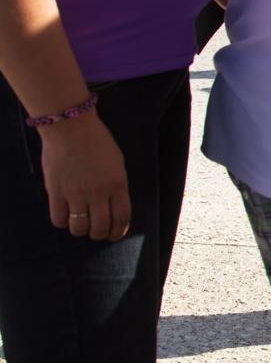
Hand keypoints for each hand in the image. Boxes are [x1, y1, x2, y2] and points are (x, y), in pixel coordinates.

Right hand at [39, 116, 130, 240]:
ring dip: (81, 231)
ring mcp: (76, 193)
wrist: (70, 127)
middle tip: (96, 232)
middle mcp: (98, 193)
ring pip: (80, 227)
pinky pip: (58, 218)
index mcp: (117, 185)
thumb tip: (114, 204)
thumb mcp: (117, 163)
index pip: (121, 219)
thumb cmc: (96, 141)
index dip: (118, 232)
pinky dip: (62, 222)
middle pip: (100, 227)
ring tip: (80, 226)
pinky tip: (64, 216)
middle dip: (99, 234)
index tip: (114, 235)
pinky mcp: (56, 191)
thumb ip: (117, 185)